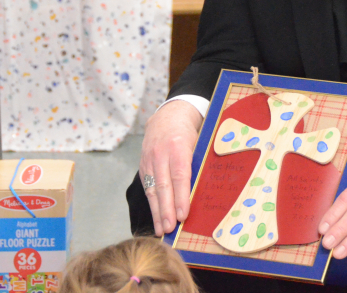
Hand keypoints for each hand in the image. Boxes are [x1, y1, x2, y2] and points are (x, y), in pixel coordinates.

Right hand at [139, 100, 202, 235]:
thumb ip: (197, 163)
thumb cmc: (189, 132)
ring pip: (152, 189)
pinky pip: (147, 188)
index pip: (179, 175)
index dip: (181, 197)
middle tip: (170, 228)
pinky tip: (156, 219)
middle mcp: (160, 153)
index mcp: (178, 145)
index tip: (183, 215)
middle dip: (166, 209)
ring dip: (157, 212)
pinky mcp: (143, 166)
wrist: (168, 116)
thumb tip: (203, 192)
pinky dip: (152, 205)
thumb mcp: (197, 142)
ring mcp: (149, 160)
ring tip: (161, 230)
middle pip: (163, 185)